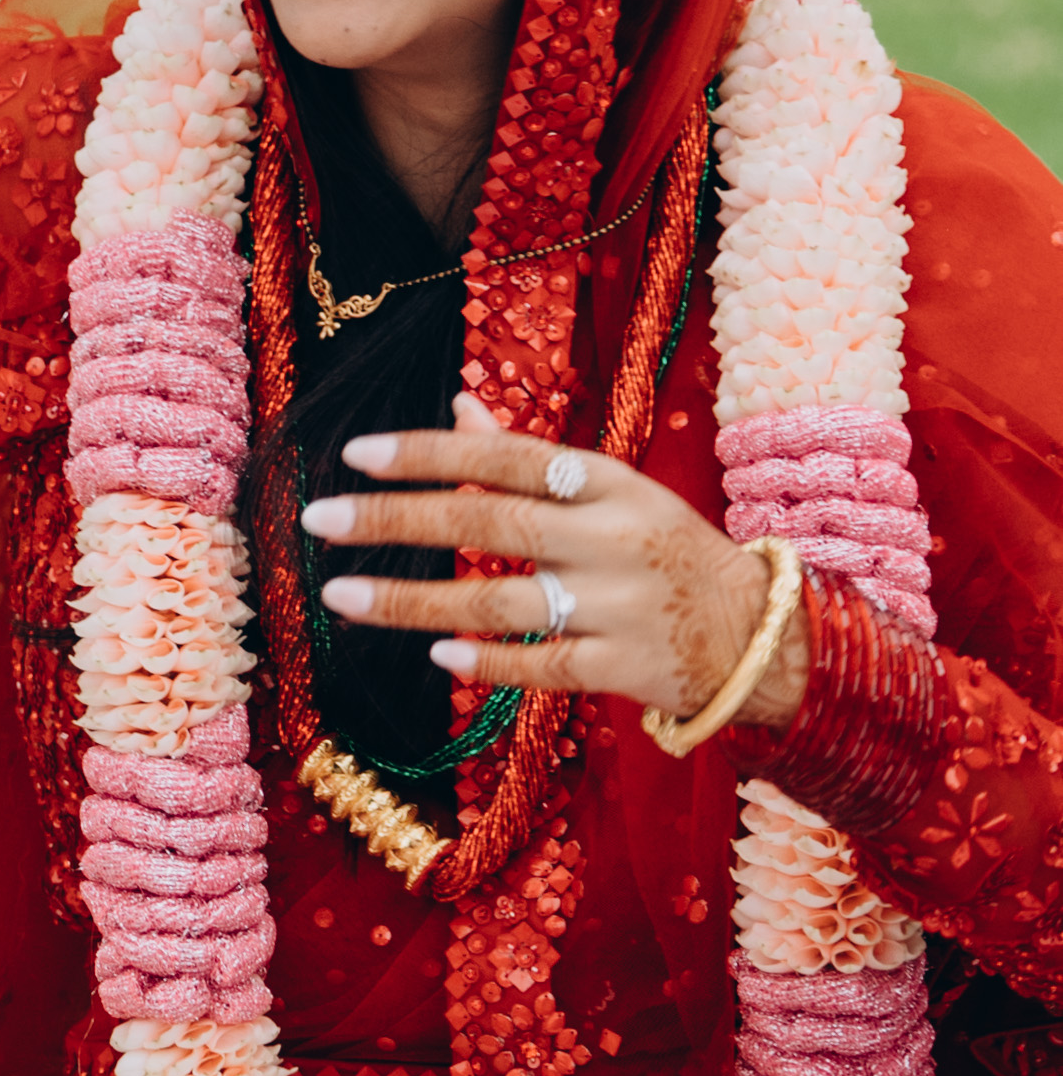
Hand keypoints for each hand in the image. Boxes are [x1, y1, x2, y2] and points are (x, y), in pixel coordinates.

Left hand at [304, 391, 803, 732]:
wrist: (756, 632)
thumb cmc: (664, 551)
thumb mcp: (609, 491)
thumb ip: (527, 458)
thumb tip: (457, 409)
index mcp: (604, 482)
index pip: (503, 456)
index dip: (428, 452)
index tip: (355, 453)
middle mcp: (609, 536)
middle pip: (484, 522)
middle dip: (394, 520)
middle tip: (320, 520)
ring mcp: (618, 604)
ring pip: (495, 602)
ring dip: (410, 601)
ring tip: (341, 595)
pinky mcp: (624, 666)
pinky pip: (541, 666)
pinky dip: (487, 661)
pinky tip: (436, 655)